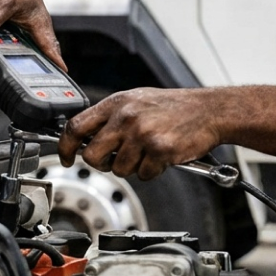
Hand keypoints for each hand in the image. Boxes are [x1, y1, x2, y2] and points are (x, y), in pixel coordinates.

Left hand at [58, 88, 221, 180]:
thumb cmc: (175, 107)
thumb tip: (86, 136)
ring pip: (119, 169)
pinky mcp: (159, 150)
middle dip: (102, 163)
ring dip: (132, 167)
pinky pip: (143, 175)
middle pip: (92, 155)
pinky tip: (162, 156)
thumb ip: (112, 116)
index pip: (76, 126)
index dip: (66, 146)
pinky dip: (152, 171)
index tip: (67, 157)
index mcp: (118, 103)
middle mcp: (127, 117)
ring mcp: (142, 133)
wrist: (209, 110)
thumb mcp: (137, 100)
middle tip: (115, 160)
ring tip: (148, 152)